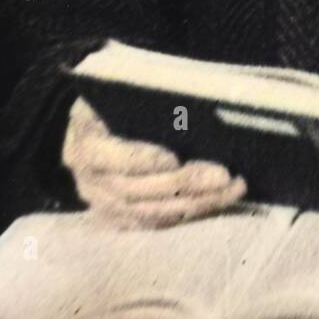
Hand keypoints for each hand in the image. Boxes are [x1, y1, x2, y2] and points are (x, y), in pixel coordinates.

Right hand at [62, 96, 245, 228]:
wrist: (90, 131)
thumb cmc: (113, 106)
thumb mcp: (117, 95)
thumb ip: (144, 101)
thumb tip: (191, 97)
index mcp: (85, 145)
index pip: (112, 158)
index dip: (142, 161)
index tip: (174, 158)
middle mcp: (90, 182)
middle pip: (138, 191)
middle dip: (185, 184)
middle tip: (223, 176)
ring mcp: (104, 206)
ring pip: (152, 213)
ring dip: (197, 203)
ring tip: (233, 189)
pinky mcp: (120, 220)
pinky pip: (157, 223)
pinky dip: (190, 213)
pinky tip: (219, 201)